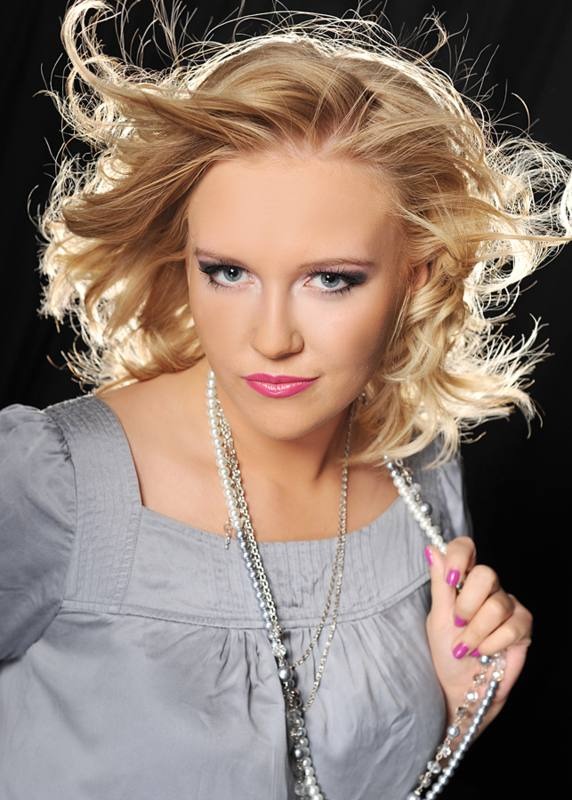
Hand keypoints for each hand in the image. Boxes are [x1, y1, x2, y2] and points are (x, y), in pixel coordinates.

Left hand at [424, 537, 532, 735]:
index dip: (460, 556)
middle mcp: (487, 588)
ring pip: (497, 605)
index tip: (452, 579)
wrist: (461, 687)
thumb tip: (432, 549)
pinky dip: (493, 644)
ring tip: (467, 648)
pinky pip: (512, 627)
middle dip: (467, 605)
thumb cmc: (446, 652)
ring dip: (476, 633)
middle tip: (458, 624)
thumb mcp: (437, 617)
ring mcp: (507, 605)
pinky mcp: (523, 626)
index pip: (466, 548)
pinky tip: (486, 653)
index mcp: (463, 580)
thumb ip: (439, 584)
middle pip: (487, 574)